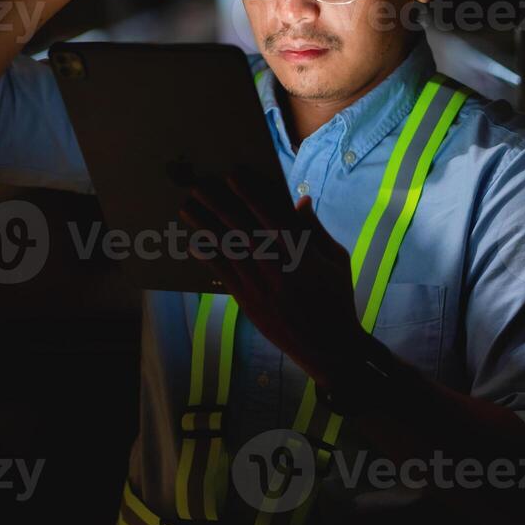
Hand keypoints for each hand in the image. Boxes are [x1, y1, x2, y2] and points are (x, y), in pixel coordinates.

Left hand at [177, 167, 370, 388]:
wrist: (330, 348)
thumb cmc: (337, 299)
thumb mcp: (336, 260)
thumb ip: (314, 230)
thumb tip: (300, 200)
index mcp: (304, 256)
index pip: (271, 217)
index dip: (250, 195)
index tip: (233, 176)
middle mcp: (279, 270)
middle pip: (243, 231)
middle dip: (219, 206)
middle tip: (199, 186)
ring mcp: (262, 289)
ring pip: (229, 251)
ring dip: (206, 228)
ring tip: (188, 209)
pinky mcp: (250, 305)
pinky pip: (225, 277)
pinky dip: (209, 258)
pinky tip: (195, 243)